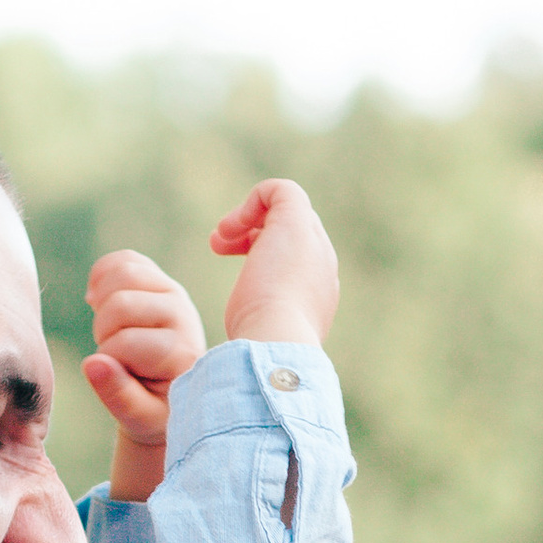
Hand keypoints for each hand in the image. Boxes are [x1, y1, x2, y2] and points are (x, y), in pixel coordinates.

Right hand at [83, 247, 206, 500]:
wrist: (171, 392)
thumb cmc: (156, 410)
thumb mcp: (140, 417)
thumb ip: (118, 396)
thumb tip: (92, 364)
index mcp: (183, 353)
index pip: (125, 343)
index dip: (107, 363)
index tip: (119, 377)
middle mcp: (183, 315)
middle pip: (119, 304)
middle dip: (102, 333)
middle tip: (112, 354)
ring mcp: (173, 292)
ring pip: (121, 273)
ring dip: (101, 305)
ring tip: (109, 330)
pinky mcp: (159, 278)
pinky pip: (121, 259)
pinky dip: (100, 278)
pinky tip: (99, 303)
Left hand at [210, 179, 338, 351]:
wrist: (276, 345)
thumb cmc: (260, 352)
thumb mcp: (257, 339)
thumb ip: (257, 328)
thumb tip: (243, 338)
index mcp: (318, 294)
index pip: (297, 259)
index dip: (262, 253)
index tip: (231, 264)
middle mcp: (323, 265)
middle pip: (295, 231)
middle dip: (255, 233)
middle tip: (220, 246)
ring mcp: (313, 243)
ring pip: (289, 209)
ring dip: (248, 217)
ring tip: (220, 238)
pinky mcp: (296, 222)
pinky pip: (281, 190)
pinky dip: (252, 200)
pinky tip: (229, 228)